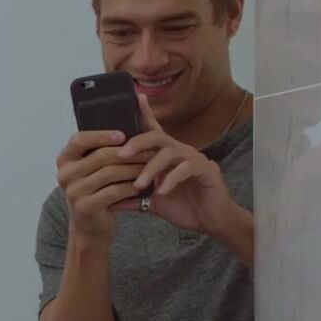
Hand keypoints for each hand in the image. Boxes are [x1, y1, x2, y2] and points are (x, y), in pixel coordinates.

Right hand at [56, 130, 154, 240]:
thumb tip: (134, 107)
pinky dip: (130, 187)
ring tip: (150, 166)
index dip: (101, 135)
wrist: (90, 227)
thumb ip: (103, 146)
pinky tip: (142, 185)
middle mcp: (64, 174)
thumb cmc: (96, 190)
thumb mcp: (93, 168)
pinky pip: (114, 191)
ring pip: (109, 173)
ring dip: (134, 169)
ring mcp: (73, 192)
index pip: (79, 140)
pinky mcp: (85, 207)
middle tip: (150, 150)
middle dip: (128, 153)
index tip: (123, 135)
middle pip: (99, 156)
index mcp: (64, 159)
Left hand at [116, 95, 242, 235]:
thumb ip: (133, 199)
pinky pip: (186, 168)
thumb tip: (108, 202)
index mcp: (167, 155)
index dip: (145, 113)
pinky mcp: (207, 170)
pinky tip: (162, 192)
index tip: (135, 97)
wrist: (212, 223)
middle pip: (157, 137)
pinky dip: (171, 179)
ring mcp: (195, 159)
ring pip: (169, 152)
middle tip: (121, 155)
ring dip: (150, 168)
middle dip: (137, 143)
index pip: (153, 131)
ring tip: (138, 184)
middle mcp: (181, 152)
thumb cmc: (184, 208)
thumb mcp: (153, 203)